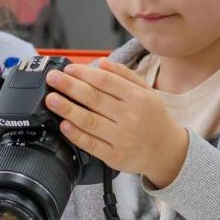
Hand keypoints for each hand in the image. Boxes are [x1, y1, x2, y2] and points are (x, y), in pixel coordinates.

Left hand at [44, 59, 188, 188]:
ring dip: (67, 109)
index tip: (69, 69)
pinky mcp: (114, 156)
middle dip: (69, 86)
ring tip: (51, 99)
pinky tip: (64, 125)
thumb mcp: (146, 91)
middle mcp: (130, 117)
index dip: (84, 73)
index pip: (105, 81)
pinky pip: (91, 144)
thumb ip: (124, 75)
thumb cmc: (154, 118)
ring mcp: (122, 138)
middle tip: (53, 78)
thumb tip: (102, 62)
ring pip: (89, 121)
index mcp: (137, 98)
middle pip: (94, 98)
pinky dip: (76, 134)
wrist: (167, 151)